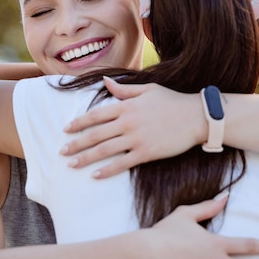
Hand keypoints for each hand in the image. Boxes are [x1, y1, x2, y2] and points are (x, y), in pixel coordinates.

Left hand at [62, 77, 205, 177]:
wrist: (196, 117)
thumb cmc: (172, 101)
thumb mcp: (148, 90)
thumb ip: (124, 89)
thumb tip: (105, 82)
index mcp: (126, 105)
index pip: (96, 115)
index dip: (79, 122)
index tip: (66, 129)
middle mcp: (128, 122)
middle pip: (95, 134)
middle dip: (76, 143)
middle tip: (62, 151)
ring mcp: (136, 138)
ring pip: (104, 150)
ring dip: (85, 158)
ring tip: (72, 165)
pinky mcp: (146, 153)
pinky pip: (121, 163)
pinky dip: (106, 170)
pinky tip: (94, 175)